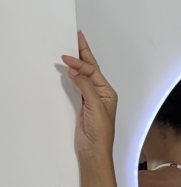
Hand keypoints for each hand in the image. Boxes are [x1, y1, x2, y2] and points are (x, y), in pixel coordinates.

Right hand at [61, 31, 117, 156]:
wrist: (94, 150)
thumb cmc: (101, 133)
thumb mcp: (95, 106)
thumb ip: (85, 86)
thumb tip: (74, 70)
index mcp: (108, 92)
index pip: (92, 71)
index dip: (80, 63)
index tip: (67, 59)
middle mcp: (101, 93)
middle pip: (90, 69)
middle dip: (83, 53)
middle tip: (76, 36)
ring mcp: (91, 98)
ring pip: (83, 75)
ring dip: (77, 62)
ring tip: (72, 48)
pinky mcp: (83, 105)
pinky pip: (77, 85)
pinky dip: (72, 75)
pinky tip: (68, 69)